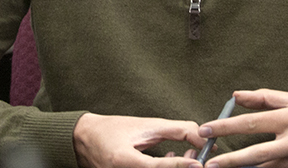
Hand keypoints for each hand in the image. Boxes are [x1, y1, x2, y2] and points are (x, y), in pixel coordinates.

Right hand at [73, 112, 206, 167]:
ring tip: (185, 154)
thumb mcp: (146, 125)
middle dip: (181, 167)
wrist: (84, 140)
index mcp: (123, 160)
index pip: (156, 167)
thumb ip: (177, 130)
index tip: (198, 163)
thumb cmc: (114, 130)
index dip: (179, 166)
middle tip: (197, 157)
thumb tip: (203, 137)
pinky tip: (170, 159)